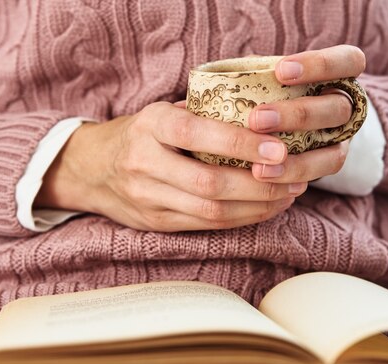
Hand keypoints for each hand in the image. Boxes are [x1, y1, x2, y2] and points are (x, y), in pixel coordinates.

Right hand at [35, 102, 308, 231]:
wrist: (90, 168)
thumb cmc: (139, 133)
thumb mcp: (161, 112)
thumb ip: (203, 114)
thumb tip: (264, 116)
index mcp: (150, 126)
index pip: (198, 135)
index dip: (242, 144)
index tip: (280, 148)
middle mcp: (145, 164)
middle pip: (210, 183)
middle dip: (260, 185)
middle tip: (296, 177)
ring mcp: (148, 199)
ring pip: (211, 212)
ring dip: (258, 206)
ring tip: (289, 193)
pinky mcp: (157, 223)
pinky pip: (206, 226)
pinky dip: (242, 219)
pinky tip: (265, 208)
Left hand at [247, 45, 365, 183]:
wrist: (274, 124)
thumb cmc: (267, 88)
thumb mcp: (264, 75)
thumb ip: (255, 73)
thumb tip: (221, 77)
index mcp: (340, 76)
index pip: (349, 61)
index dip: (321, 65)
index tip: (281, 71)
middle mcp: (347, 109)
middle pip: (339, 109)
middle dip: (298, 115)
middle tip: (256, 119)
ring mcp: (342, 140)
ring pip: (334, 153)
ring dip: (296, 161)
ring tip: (258, 168)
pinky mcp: (329, 166)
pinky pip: (319, 177)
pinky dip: (291, 179)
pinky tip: (266, 180)